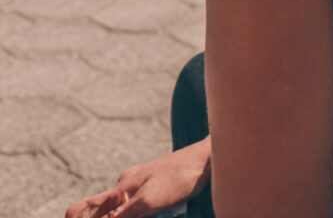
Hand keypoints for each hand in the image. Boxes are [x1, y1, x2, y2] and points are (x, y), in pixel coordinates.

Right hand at [65, 139, 210, 217]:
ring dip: (132, 215)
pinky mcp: (156, 189)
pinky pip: (141, 209)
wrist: (210, 159)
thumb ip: (123, 216)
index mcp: (122, 186)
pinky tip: (158, 212)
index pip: (84, 208)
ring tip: (157, 210)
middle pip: (105, 213)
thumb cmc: (182, 176)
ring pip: (125, 212)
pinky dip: (144, 214)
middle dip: (107, 217)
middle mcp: (128, 185)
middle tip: (145, 211)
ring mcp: (142, 186)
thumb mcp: (149, 201)